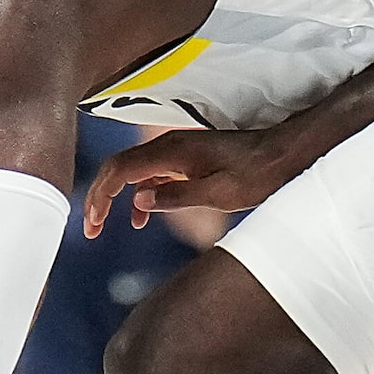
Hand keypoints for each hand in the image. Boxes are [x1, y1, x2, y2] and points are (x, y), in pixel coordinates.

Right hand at [83, 127, 295, 235]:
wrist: (282, 155)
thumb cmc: (256, 174)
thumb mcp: (219, 194)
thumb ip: (176, 196)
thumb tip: (138, 201)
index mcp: (173, 151)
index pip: (120, 170)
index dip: (101, 195)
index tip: (93, 222)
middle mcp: (170, 145)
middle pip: (119, 167)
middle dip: (100, 196)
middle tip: (91, 227)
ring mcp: (178, 150)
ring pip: (133, 170)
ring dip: (116, 196)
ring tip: (105, 225)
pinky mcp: (187, 158)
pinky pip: (151, 173)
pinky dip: (139, 194)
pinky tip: (140, 216)